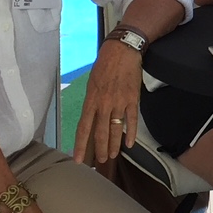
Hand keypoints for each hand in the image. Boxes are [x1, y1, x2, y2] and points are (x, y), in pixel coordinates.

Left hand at [74, 41, 140, 165]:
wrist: (122, 52)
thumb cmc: (104, 66)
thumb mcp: (92, 84)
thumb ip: (92, 102)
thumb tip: (92, 118)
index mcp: (91, 100)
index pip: (83, 128)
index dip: (81, 145)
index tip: (79, 159)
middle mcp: (104, 104)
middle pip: (100, 133)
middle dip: (99, 149)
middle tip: (100, 160)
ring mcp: (119, 103)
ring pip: (115, 129)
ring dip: (114, 144)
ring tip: (112, 155)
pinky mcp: (133, 100)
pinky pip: (132, 120)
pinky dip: (131, 133)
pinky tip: (130, 143)